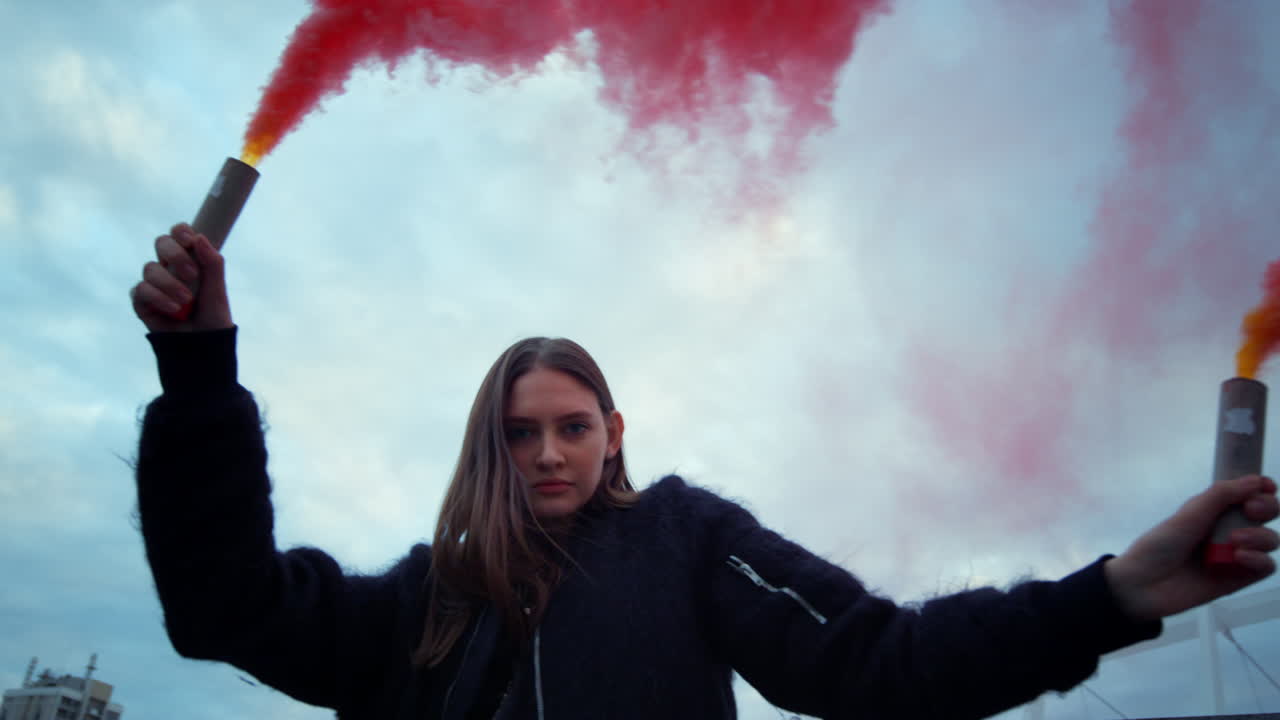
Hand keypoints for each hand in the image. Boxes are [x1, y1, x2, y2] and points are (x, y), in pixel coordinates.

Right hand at [130, 223, 232, 331]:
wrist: (203, 346)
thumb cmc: (213, 317)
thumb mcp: (218, 290)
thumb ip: (212, 263)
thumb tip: (199, 237)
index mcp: (190, 260)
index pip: (179, 234)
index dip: (180, 232)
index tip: (190, 241)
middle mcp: (169, 268)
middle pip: (161, 243)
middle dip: (175, 255)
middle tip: (191, 274)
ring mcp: (154, 284)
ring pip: (150, 268)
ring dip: (169, 284)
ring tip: (186, 301)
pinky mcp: (141, 301)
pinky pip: (140, 289)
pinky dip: (158, 298)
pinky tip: (173, 310)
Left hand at [1105, 474, 1278, 621]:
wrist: (1145, 584)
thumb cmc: (1160, 545)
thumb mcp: (1189, 514)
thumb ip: (1222, 495)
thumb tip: (1255, 480)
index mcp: (1215, 510)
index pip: (1250, 494)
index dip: (1262, 488)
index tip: (1266, 486)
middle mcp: (1229, 530)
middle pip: (1267, 514)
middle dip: (1267, 507)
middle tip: (1251, 509)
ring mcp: (1236, 554)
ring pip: (1270, 539)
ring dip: (1259, 536)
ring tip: (1235, 540)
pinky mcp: (1239, 578)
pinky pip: (1266, 567)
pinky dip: (1259, 560)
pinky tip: (1239, 557)